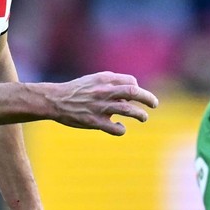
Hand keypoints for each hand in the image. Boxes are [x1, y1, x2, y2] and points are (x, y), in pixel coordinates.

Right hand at [43, 72, 157, 134]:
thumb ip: (111, 83)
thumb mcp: (94, 80)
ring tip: (143, 117)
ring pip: (129, 111)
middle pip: (134, 93)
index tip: (134, 96)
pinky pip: (115, 128)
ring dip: (141, 115)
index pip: (131, 82)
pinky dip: (121, 128)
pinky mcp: (95, 122)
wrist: (56, 100)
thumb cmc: (76, 90)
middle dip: (148, 98)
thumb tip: (130, 92)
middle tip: (154, 104)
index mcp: (105, 80)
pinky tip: (120, 127)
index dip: (137, 89)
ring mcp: (100, 107)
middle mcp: (104, 92)